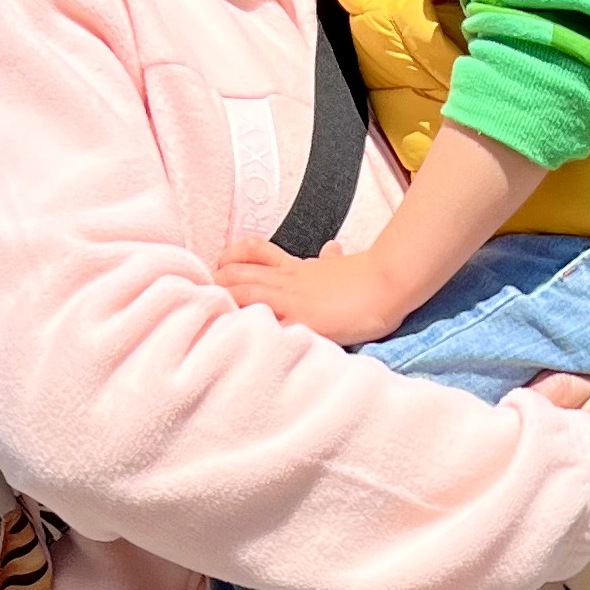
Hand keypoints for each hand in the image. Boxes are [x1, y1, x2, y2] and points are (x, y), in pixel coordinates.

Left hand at [217, 240, 409, 345]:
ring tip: (208, 315)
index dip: (230, 259)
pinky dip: (251, 331)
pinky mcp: (303, 321)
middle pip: (238, 272)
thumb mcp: (340, 263)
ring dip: (224, 302)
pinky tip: (236, 340)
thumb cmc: (366, 277)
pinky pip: (270, 324)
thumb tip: (332, 250)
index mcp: (294, 267)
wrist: (386, 282)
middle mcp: (286, 280)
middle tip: (202, 298)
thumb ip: (329, 259)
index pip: (253, 252)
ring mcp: (292, 300)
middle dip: (215, 284)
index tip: (218, 270)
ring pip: (245, 291)